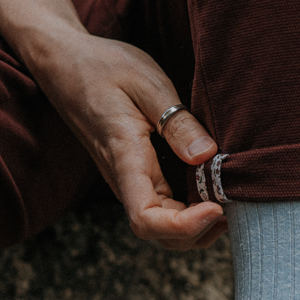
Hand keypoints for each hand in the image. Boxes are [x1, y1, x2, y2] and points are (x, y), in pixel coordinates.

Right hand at [31, 28, 224, 249]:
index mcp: (124, 159)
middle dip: (197, 233)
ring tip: (227, 203)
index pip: (146, 219)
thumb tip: (206, 156)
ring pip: (160, 228)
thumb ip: (176, 121)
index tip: (216, 207)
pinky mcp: (135, 177)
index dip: (183, 226)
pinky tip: (211, 193)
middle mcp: (124, 181)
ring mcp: (128, 182)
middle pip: (158, 234)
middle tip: (233, 205)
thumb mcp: (147, 83)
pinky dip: (188, 213)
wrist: (65, 64)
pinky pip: (160, 210)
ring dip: (194, 229)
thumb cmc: (103, 67)